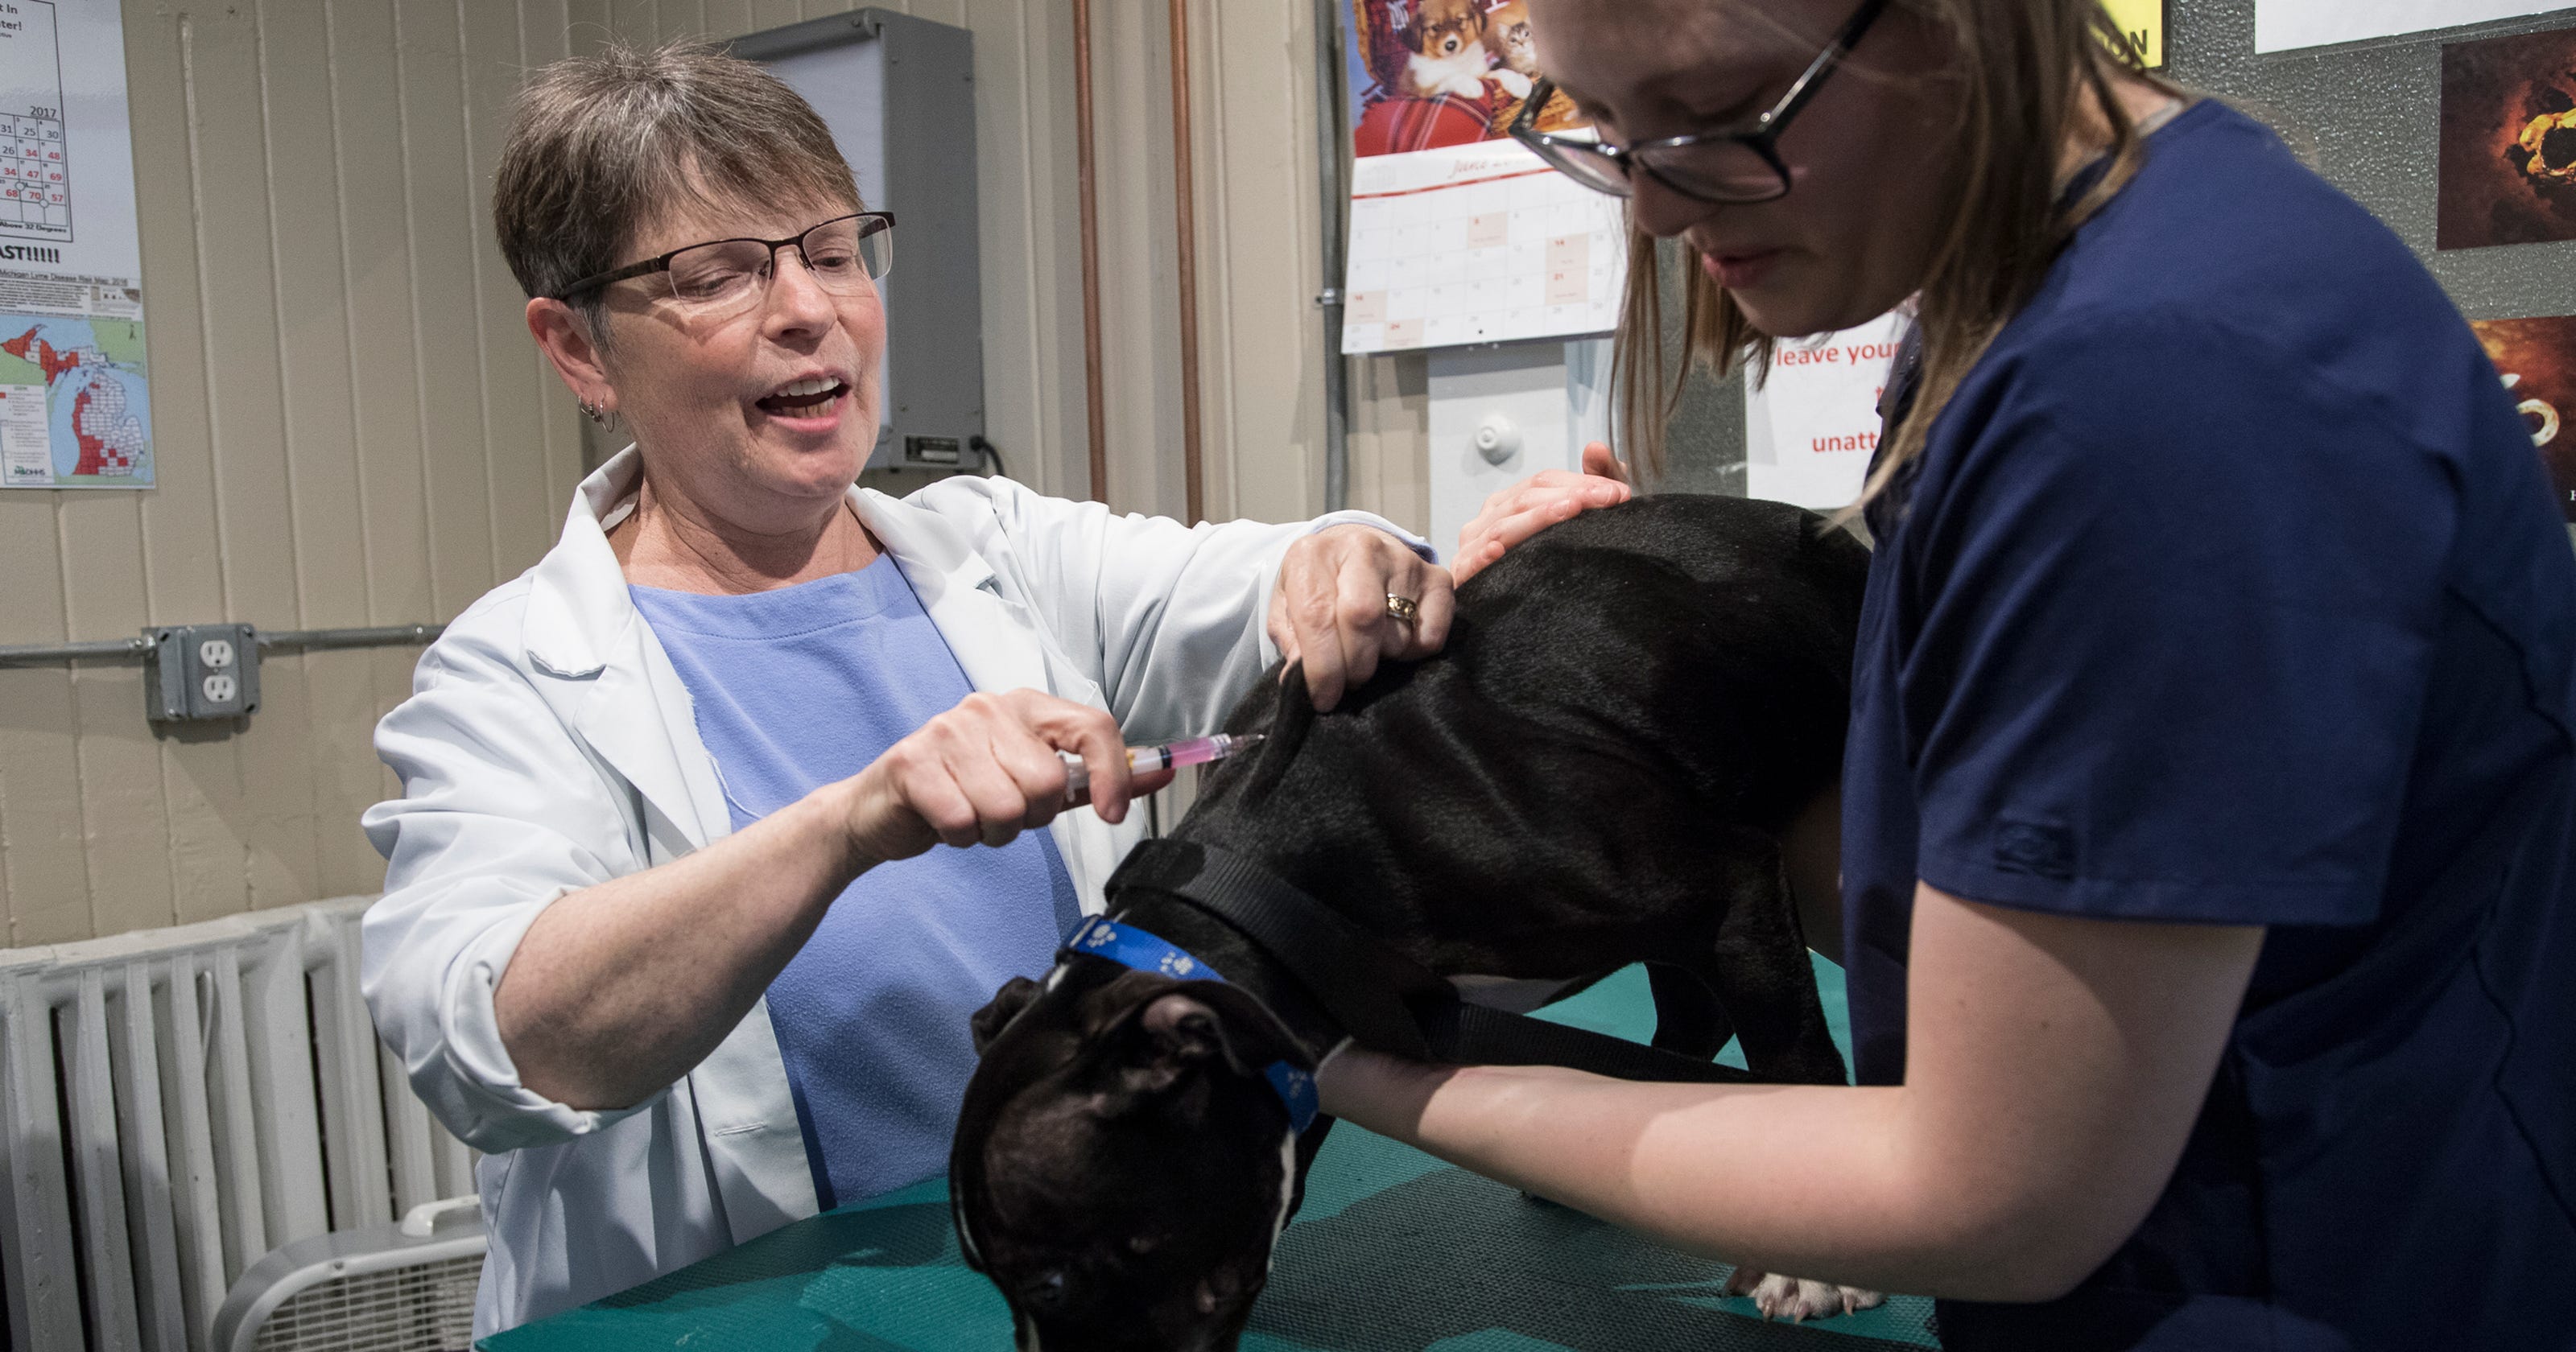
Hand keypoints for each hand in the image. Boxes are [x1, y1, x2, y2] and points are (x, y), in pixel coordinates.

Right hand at [834, 689, 1173, 866]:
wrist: (883, 809)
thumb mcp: (1038, 781)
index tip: (1111, 814)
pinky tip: (945, 821)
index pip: (1092, 726)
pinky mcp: (914, 763)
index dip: (1113, 775)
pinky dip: (961, 838)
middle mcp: (989, 707)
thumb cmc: (968, 790)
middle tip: (1003, 811)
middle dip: (1032, 817)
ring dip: (994, 831)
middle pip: (1050, 784)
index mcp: (1028, 705)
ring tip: (973, 814)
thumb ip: (1098, 777)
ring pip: (1008, 809)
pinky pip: (965, 822)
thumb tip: (1163, 771)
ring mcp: (948, 730)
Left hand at [1268, 524, 1454, 711]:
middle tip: (1348, 681)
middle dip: (1354, 665)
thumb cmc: (1317, 588)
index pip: (1318, 616)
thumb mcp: (1287, 609)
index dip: (1322, 667)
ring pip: (1397, 634)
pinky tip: (1396, 639)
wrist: (1352, 551)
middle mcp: (1360, 548)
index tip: (1323, 698)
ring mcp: (1403, 560)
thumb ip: (1292, 642)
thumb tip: (1300, 678)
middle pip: (1363, 618)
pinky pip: (1431, 637)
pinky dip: (1413, 653)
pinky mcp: (1437, 578)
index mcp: (1312, 555)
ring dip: (1382, 658)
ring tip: (1369, 649)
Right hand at [1451, 442, 1633, 584]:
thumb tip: (1596, 448)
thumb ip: (1591, 483)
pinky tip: (1499, 551)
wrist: (1527, 620)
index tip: (1618, 492)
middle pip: (1525, 499)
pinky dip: (1484, 554)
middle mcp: (1488, 519)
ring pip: (1504, 526)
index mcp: (1509, 502)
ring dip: (1539, 517)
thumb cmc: (1549, 564)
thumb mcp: (1576, 519)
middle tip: (1609, 498)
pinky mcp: (1463, 574)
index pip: (1543, 481)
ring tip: (1572, 510)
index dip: (1580, 482)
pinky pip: (1472, 561)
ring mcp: (1473, 545)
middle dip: (1569, 495)